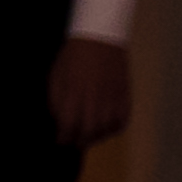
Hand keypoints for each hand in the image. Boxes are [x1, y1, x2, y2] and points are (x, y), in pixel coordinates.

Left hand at [51, 35, 132, 149]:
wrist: (99, 39)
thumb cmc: (72, 59)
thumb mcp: (56, 77)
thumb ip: (57, 101)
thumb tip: (59, 122)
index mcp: (73, 92)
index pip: (69, 125)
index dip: (63, 137)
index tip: (59, 140)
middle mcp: (94, 98)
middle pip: (88, 131)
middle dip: (78, 141)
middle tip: (73, 142)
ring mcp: (112, 97)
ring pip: (106, 129)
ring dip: (96, 137)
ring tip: (88, 136)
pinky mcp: (124, 95)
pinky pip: (122, 121)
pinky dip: (113, 129)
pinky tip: (105, 128)